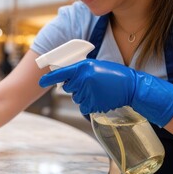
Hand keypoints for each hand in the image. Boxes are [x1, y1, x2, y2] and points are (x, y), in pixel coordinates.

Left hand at [39, 59, 172, 125]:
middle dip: (75, 87)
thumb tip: (65, 78)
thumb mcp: (95, 67)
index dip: (49, 78)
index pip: (61, 73)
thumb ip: (80, 71)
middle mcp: (83, 79)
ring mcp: (88, 92)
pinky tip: (99, 99)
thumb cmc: (114, 75)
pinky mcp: (92, 104)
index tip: (40, 82)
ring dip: (83, 96)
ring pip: (76, 98)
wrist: (132, 87)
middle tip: (90, 84)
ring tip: (98, 90)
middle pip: (68, 88)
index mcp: (83, 67)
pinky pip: (83, 107)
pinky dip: (89, 105)